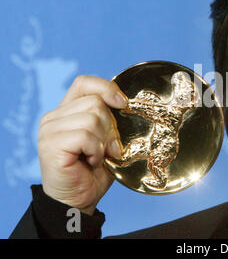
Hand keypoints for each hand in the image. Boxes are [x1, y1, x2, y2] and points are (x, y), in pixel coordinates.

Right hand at [38, 75, 126, 214]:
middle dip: (111, 127)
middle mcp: (53, 117)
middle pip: (95, 103)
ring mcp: (49, 130)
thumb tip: (123, 102)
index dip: (106, 88)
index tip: (123, 104)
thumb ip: (108, 119)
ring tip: (99, 156)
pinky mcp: (51, 145)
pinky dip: (96, 150)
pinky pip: (85, 136)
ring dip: (103, 141)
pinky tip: (91, 161)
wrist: (79, 200)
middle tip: (110, 148)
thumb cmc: (94, 171)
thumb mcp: (105, 139)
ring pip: (92, 118)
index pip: (84, 83)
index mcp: (66, 111)